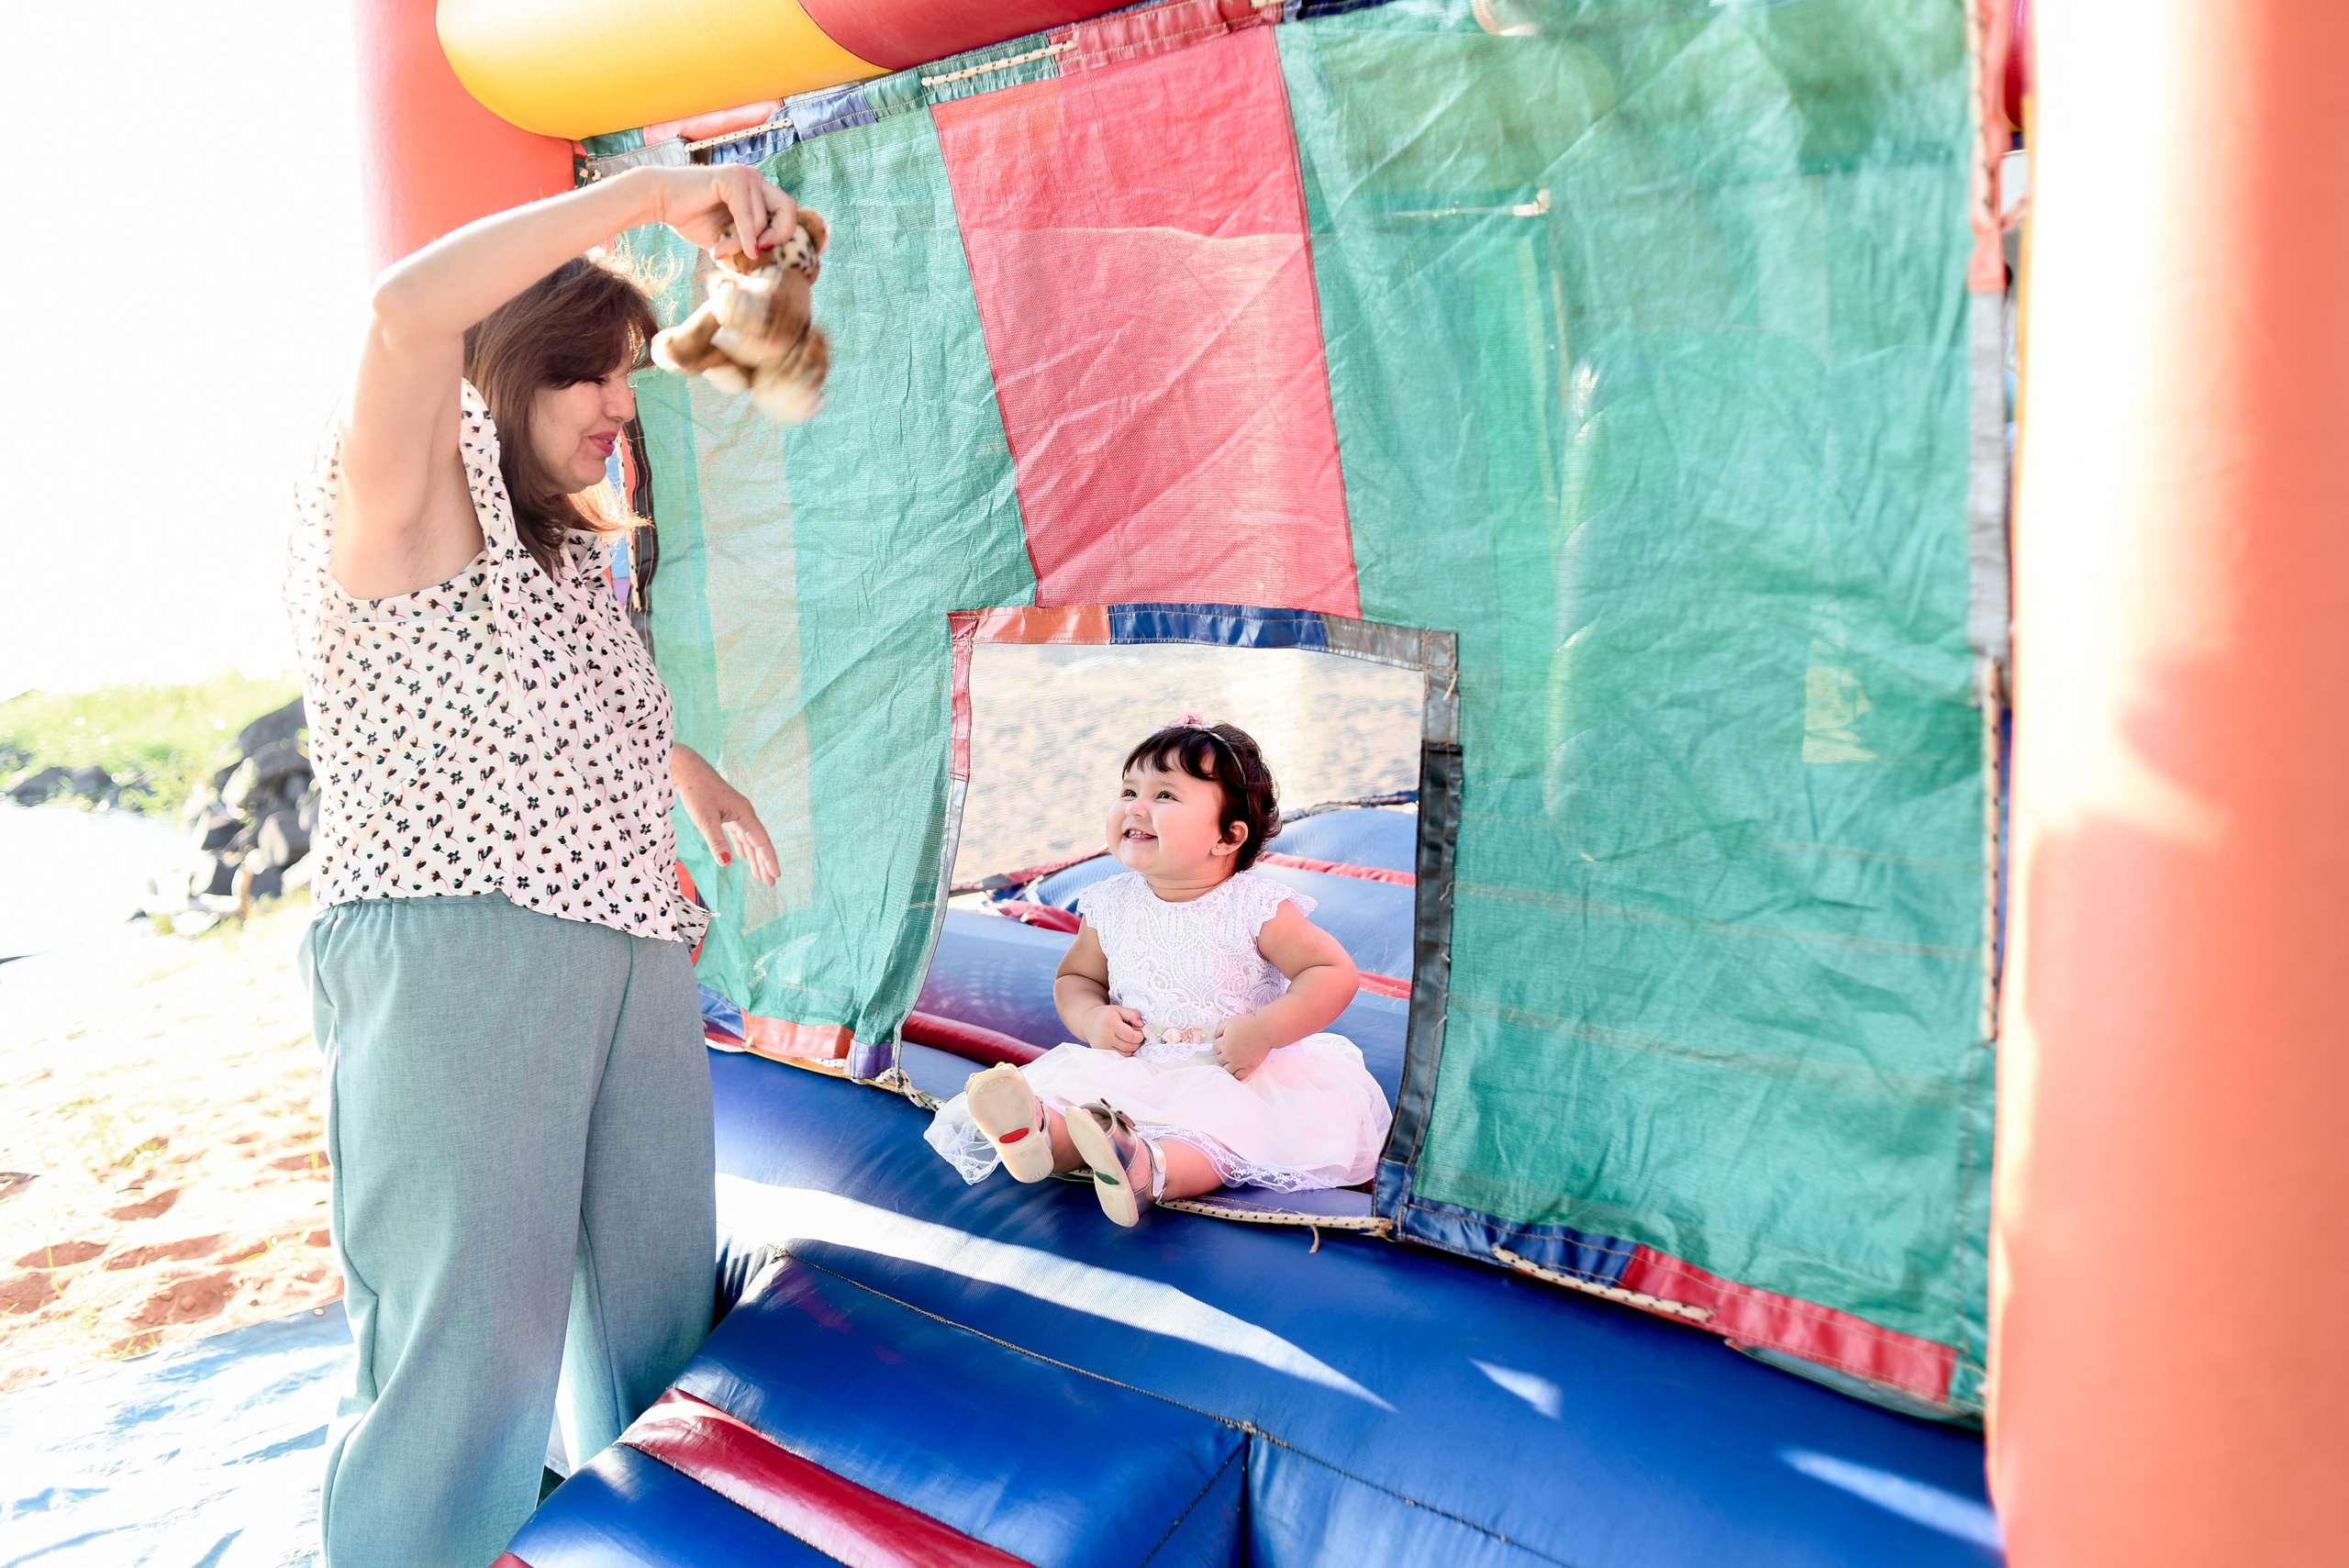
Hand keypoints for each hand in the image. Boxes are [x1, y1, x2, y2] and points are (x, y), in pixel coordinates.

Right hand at [641, 165, 800, 260]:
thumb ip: (751, 243)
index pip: (789, 213)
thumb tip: (776, 266)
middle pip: (789, 210)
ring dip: (740, 243)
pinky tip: (724, 250)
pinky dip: (741, 237)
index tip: (774, 256)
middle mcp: (756, 179)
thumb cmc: (693, 219)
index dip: (787, 236)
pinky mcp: (732, 178)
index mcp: (760, 191)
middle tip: (756, 254)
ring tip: (718, 251)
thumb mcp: (729, 237)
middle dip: (779, 237)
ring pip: (762, 221)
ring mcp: (746, 176)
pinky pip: (747, 216)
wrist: (661, 201)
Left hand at [671, 743, 778, 884]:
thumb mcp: (705, 819)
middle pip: (758, 842)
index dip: (769, 859)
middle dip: (764, 863)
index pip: (761, 841)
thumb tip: (726, 863)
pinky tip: (741, 856)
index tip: (776, 875)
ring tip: (759, 875)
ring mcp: (735, 813)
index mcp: (744, 813)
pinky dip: (742, 847)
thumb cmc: (696, 791)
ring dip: (753, 857)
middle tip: (771, 883)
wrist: (686, 769)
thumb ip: (716, 841)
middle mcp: (743, 814)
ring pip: (748, 839)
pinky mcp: (725, 813)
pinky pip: (738, 834)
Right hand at [1084, 1005, 1145, 1055]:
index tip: (1140, 1030)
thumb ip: (1133, 1014)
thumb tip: (1142, 1025)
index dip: (1140, 1035)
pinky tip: (1123, 1043)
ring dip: (1132, 1047)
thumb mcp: (1119, 1009)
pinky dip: (1125, 1051)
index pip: (1131, 1036)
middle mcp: (1106, 1037)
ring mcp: (1103, 1046)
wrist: (1088, 1022)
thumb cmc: (1105, 1015)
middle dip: (1137, 1042)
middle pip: (1130, 1046)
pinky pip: (1120, 1056)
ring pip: (1126, 1053)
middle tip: (1136, 1035)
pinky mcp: (1102, 1052)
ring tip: (1129, 1039)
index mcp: (1111, 1024)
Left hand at [1212, 1014, 1273, 1080]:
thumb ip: (1220, 1028)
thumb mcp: (1230, 1021)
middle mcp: (1229, 1054)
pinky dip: (1237, 1074)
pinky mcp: (1249, 1067)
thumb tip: (1216, 1036)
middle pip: (1220, 1059)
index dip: (1220, 1045)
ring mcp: (1239, 1062)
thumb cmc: (1249, 1023)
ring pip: (1227, 1070)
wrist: (1265, 1030)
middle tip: (1231, 1051)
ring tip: (1233, 1061)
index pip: (1215, 1048)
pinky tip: (1238, 1070)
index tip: (1225, 1043)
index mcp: (1224, 1043)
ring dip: (1228, 1065)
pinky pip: (1238, 1076)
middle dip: (1224, 1055)